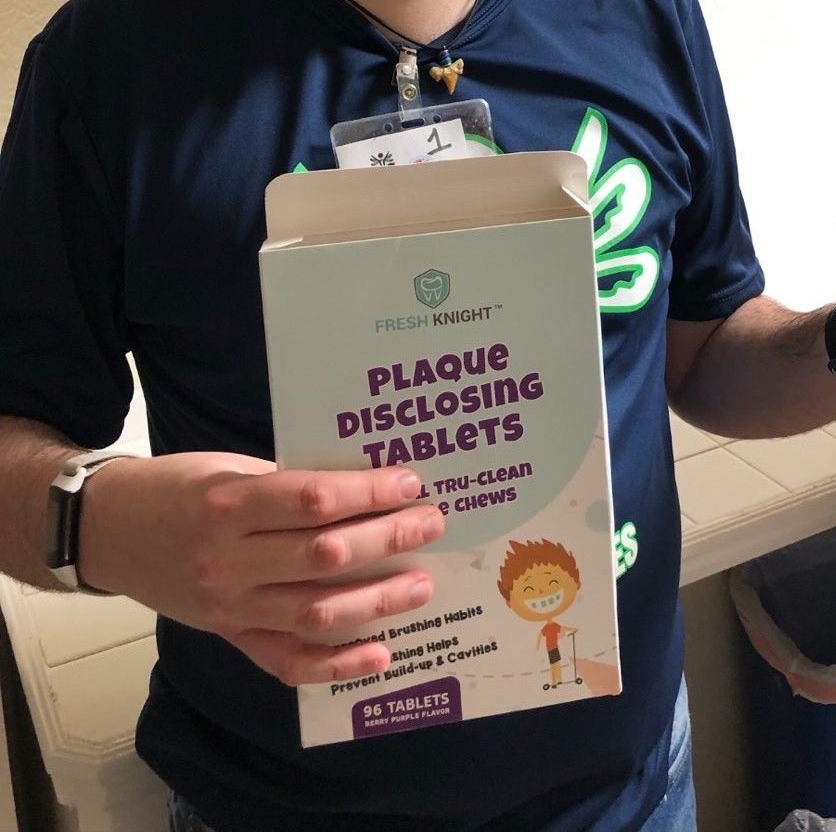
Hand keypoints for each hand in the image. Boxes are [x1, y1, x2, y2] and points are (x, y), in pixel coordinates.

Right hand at [79, 452, 443, 685]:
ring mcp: (228, 606)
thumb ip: (286, 483)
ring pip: (314, 612)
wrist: (108, 531)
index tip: (410, 482)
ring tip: (420, 583)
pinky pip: (286, 661)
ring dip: (376, 600)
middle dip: (387, 539)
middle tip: (431, 523)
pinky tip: (380, 653)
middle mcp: (227, 559)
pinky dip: (336, 664)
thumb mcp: (226, 466)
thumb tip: (360, 490)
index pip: (312, 500)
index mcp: (227, 502)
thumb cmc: (176, 487)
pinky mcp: (229, 636)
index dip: (368, 492)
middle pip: (322, 556)